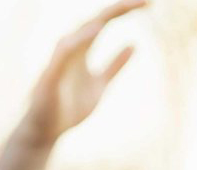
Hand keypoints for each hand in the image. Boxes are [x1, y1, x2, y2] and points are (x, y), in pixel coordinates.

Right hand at [22, 0, 145, 145]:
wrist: (47, 131)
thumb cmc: (70, 107)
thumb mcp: (101, 85)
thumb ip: (115, 65)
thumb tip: (134, 45)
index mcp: (83, 50)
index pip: (104, 22)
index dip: (125, 10)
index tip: (149, 3)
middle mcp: (71, 49)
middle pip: (96, 21)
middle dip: (119, 8)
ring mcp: (60, 60)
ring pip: (80, 32)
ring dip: (101, 19)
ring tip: (123, 8)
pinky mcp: (51, 74)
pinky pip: (64, 52)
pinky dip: (79, 40)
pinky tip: (95, 30)